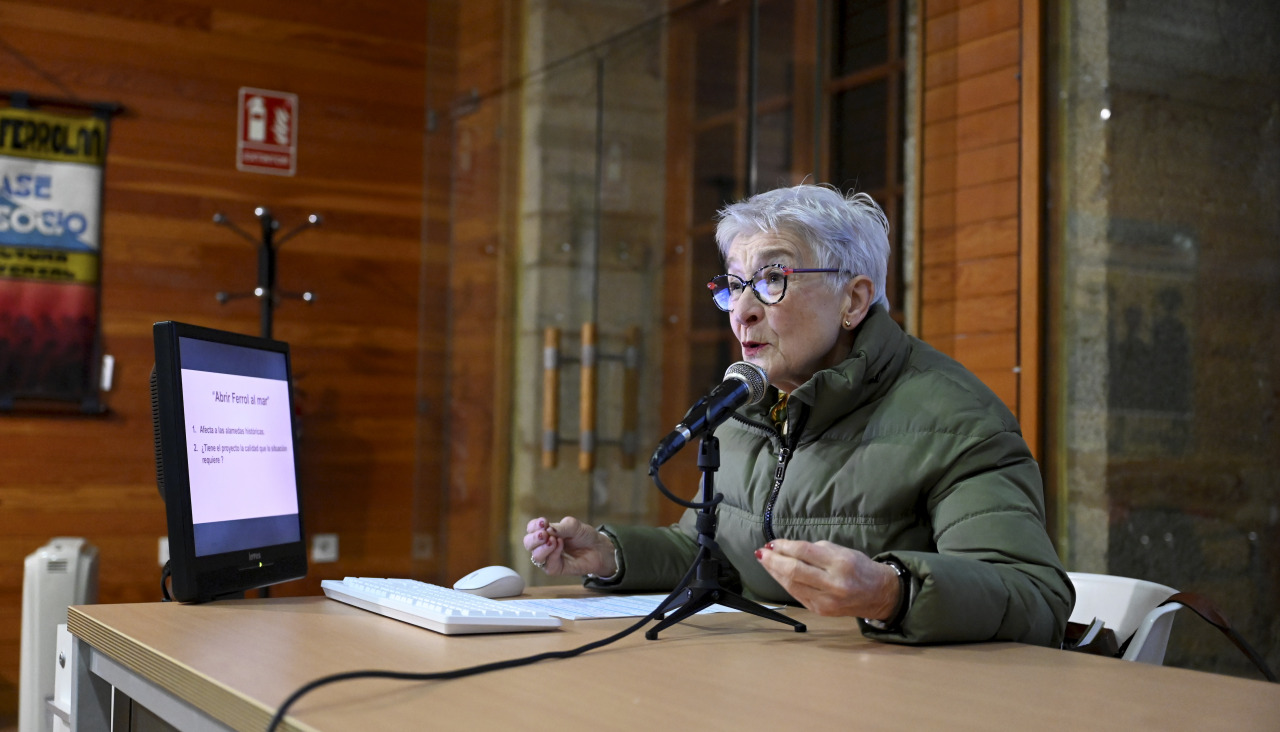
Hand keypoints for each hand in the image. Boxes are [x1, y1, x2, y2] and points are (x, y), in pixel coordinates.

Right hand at [522, 516, 616, 576]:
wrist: (598, 548)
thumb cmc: (584, 535)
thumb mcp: (574, 526)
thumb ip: (561, 527)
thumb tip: (547, 530)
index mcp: (545, 532)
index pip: (531, 528)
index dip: (534, 525)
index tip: (543, 522)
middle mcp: (544, 545)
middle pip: (528, 543)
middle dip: (534, 538)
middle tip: (544, 533)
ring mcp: (549, 558)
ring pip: (536, 556)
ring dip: (543, 547)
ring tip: (554, 540)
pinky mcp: (555, 569)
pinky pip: (548, 565)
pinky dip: (553, 554)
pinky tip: (560, 546)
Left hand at [755, 539, 898, 618]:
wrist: (879, 595)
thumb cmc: (860, 568)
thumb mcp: (843, 551)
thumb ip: (816, 550)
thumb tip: (788, 549)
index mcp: (840, 563)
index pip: (804, 552)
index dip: (784, 546)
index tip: (772, 542)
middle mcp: (833, 584)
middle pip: (794, 570)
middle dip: (773, 561)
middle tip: (761, 552)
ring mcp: (826, 601)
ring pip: (791, 585)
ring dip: (774, 572)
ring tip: (765, 561)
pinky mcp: (820, 610)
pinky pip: (796, 594)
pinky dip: (784, 583)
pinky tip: (777, 574)